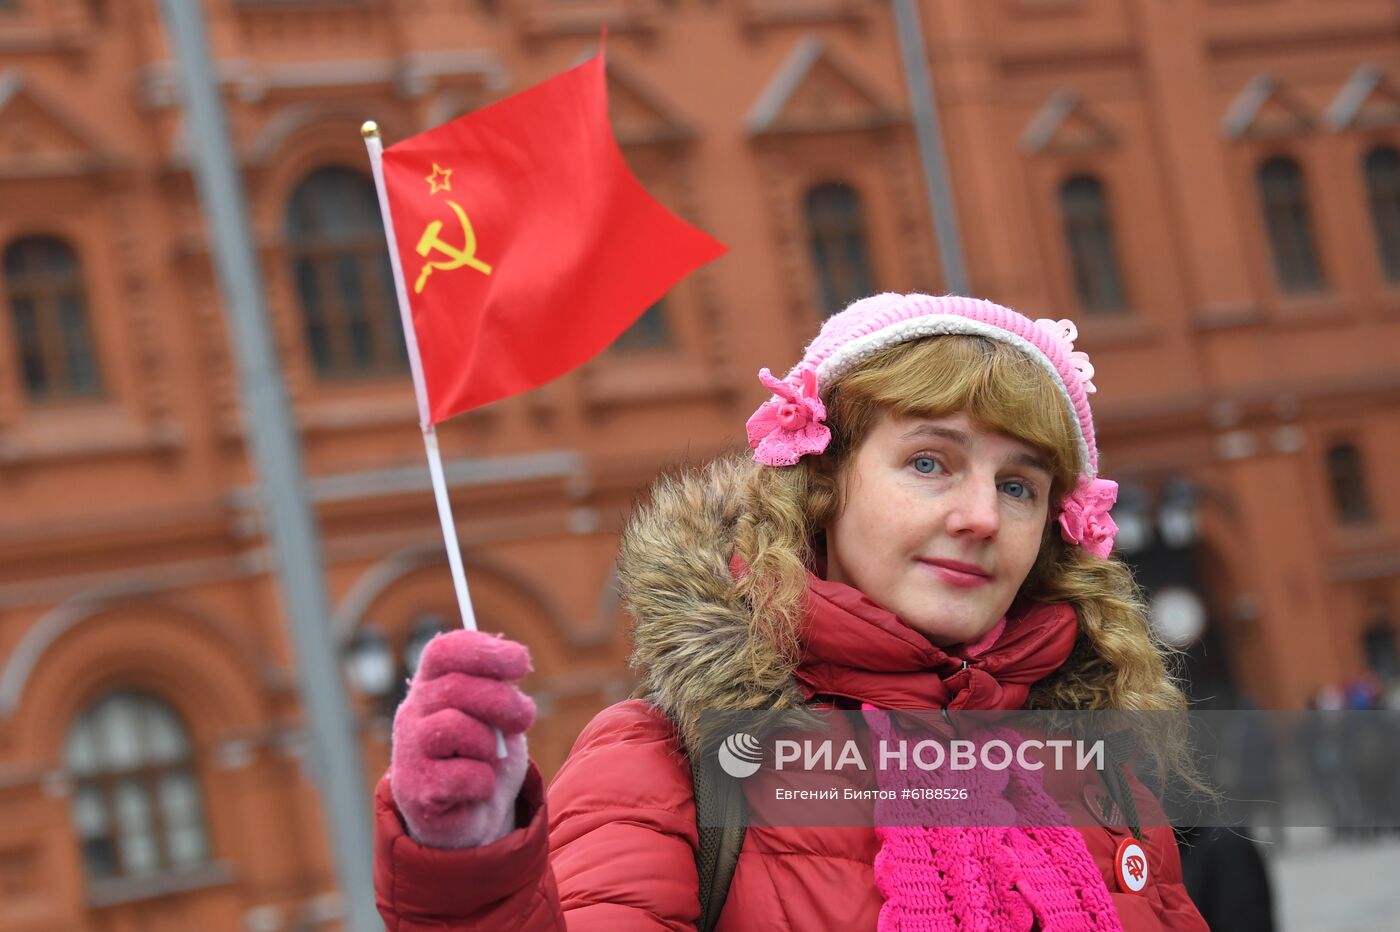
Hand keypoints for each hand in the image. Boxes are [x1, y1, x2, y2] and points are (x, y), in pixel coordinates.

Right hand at [389, 630, 535, 847]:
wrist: (473, 814)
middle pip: (456, 687)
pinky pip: (464, 775)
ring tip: (494, 755)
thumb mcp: (499, 715)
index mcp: (432, 684)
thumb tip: (513, 667)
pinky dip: (485, 781)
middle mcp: (413, 712)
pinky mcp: (418, 790)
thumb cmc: (486, 753)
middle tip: (525, 717)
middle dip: (503, 701)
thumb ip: (500, 690)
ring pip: (455, 727)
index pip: (443, 651)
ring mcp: (409, 750)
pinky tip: (481, 785)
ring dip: (490, 743)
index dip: (483, 650)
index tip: (523, 663)